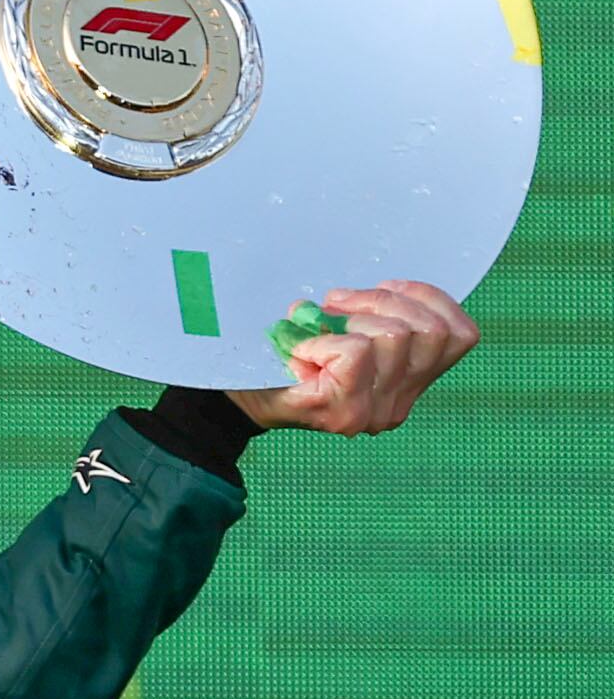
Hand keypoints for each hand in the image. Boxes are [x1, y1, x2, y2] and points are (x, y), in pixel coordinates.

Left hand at [238, 280, 475, 436]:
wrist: (236, 398)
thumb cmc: (284, 356)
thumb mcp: (343, 329)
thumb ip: (380, 314)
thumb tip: (394, 286)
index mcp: (409, 384)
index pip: (461, 335)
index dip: (427, 298)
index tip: (383, 288)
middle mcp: (398, 404)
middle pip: (431, 331)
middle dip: (382, 301)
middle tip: (336, 304)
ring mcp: (375, 412)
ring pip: (399, 336)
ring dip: (355, 316)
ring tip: (321, 322)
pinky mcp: (344, 412)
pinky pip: (357, 352)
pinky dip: (328, 338)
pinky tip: (304, 347)